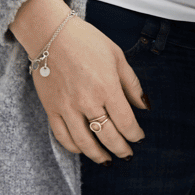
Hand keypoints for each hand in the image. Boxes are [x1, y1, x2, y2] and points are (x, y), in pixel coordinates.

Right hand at [13, 0, 147, 163]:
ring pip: (84, 142)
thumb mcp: (117, 57)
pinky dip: (74, 147)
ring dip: (98, 155)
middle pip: (108, 136)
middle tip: (127, 154)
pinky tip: (82, 149)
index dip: (135, 135)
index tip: (138, 137)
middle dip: (120, 149)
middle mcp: (88, 101)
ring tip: (106, 160)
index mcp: (107, 87)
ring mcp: (67, 107)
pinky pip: (62, 136)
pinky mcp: (51, 108)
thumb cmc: (86, 41)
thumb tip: (144, 106)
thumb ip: (132, 84)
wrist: (50, 33)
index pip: (126, 122)